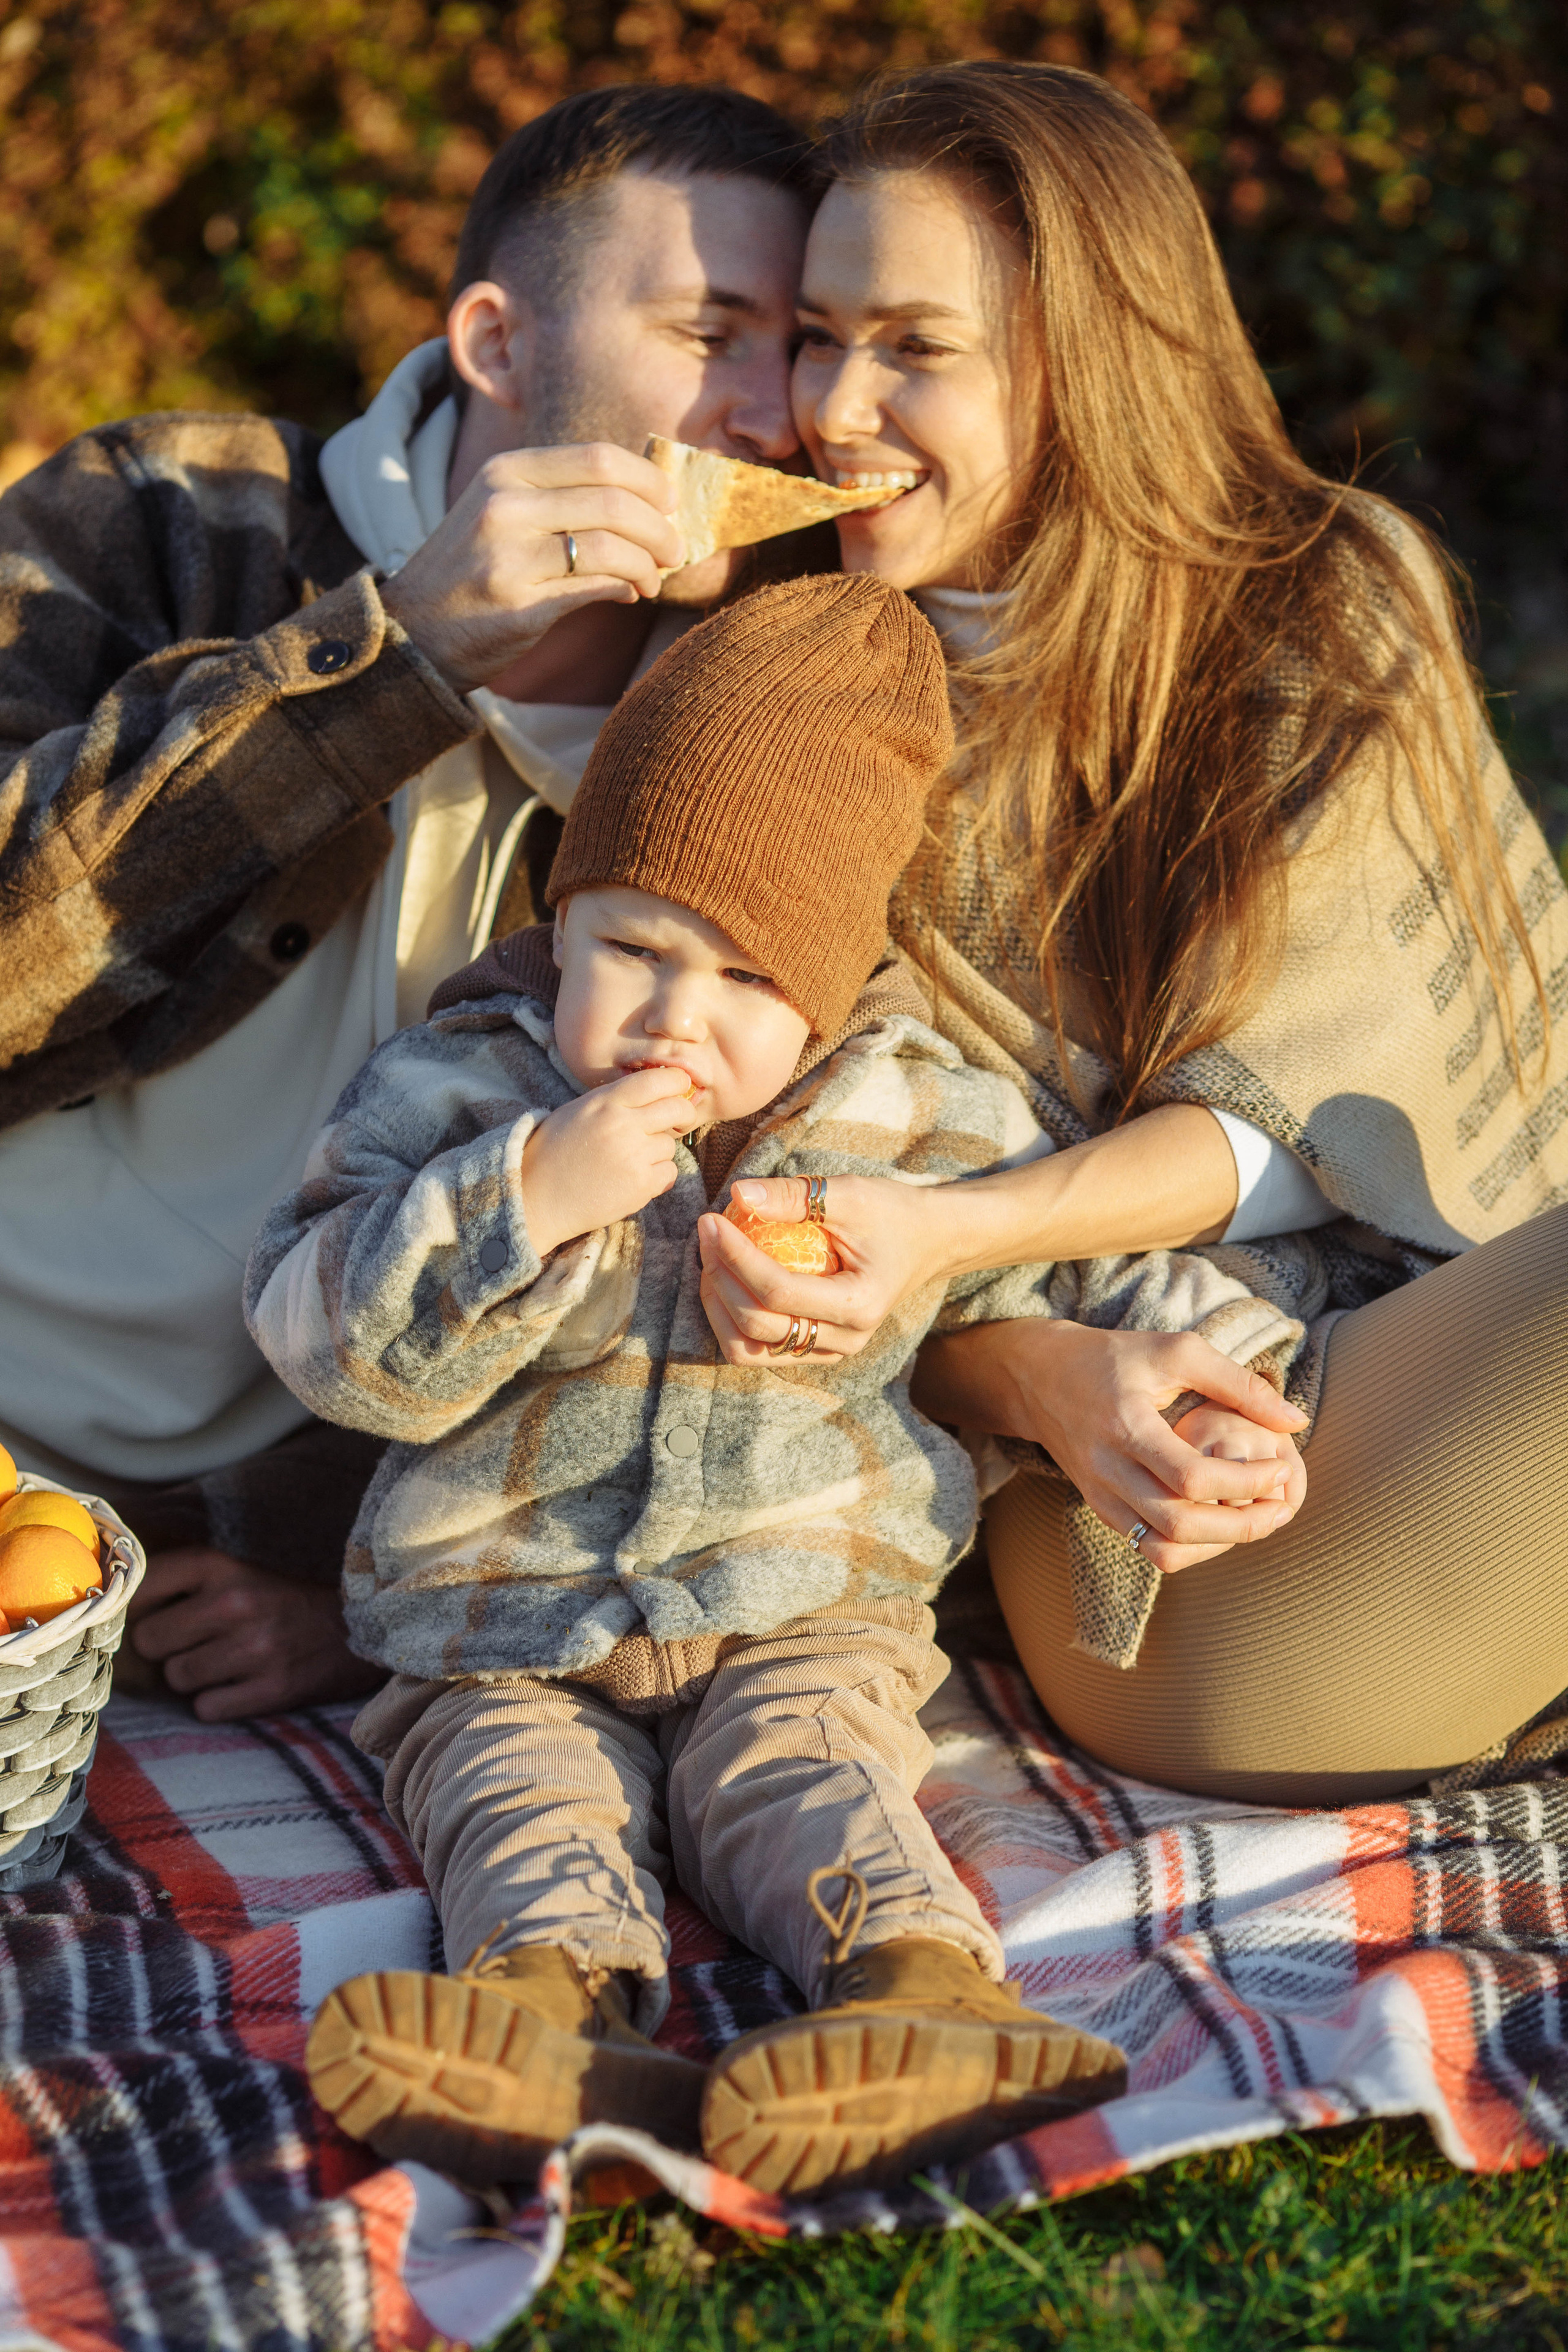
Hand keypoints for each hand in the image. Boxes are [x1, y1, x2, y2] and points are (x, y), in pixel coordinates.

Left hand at [124, 1550, 383, 1721]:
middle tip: (193, 1645)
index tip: (149, 1615)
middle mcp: (237, 1603)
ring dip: (191, 1678)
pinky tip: (239, 1686)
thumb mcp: (238, 1574)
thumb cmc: (281, 1604)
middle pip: (151, 1640)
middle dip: (165, 1649)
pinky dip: (216, 1703)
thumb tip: (116, 1607)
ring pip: (177, 1678)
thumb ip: (184, 1582)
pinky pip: (206, 1708)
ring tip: (222, 1665)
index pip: (144, 1584)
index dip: (137, 1607)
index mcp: (225, 1567)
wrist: (356, 1632)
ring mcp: (255, 1648)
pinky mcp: (271, 1689)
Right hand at [381, 443, 683, 692]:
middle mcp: (505, 506)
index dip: (648, 479)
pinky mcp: (519, 606)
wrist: (412, 631)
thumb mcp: (501, 512)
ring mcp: (510, 556)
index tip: (670, 504)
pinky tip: (631, 594)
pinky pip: (597, 588)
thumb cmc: (470, 572)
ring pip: (612, 547)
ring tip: (653, 580)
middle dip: (660, 528)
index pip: (598, 457)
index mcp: (505, 473)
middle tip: (674, 549)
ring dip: (648, 566)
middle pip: (614, 502)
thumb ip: (561, 497)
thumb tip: (648, 503)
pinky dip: (627, 589)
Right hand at [520, 1067, 697, 1257]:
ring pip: (671, 1145)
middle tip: (674, 1123)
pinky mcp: (640, 1185)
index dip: (677, 1082)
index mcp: (605, 1101)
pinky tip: (632, 1179)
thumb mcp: (578, 1111)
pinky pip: (669, 1173)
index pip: (659, 1079)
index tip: (677, 1091)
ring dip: (658, 1152)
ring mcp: (633, 1155)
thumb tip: (654, 1093)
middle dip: (682, 1115)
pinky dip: (657, 1177)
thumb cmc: (553, 1153)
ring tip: (629, 1160)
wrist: (535, 1199)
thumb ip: (614, 1100)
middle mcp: (622, 1124)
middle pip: (678, 1108)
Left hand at [697, 1175, 948, 1364]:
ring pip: (750, 1350)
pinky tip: (725, 1280)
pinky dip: (732, 1319)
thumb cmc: (890, 1212)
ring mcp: (830, 1352)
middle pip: (758, 1326)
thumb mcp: (849, 1193)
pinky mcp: (816, 1350)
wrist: (928, 1242)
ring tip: (710, 1261)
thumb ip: (795, 1195)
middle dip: (719, 1279)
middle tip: (706, 1234)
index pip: (778, 1292)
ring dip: (718, 1307)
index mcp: (858, 1305)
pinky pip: (759, 1349)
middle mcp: (845, 1340)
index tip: (711, 1221)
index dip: (735, 1257)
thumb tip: (739, 1194)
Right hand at [915, 1318, 1307, 1573]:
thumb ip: (1238, 1383)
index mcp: (1126, 1427)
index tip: (1281, 1465)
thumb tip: (1295, 1421)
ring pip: (1164, 1550)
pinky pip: (1149, 1549)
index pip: (1191, 1478)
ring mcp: (1101, 1497)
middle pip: (1181, 1525)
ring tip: (1259, 1520)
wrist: (1039, 1377)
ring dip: (1220, 1545)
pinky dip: (1192, 1547)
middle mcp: (1108, 1471)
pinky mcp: (1101, 1510)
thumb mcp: (1177, 1351)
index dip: (1245, 1481)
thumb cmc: (1114, 1357)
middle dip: (1243, 1525)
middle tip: (1282, 1505)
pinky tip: (1221, 1522)